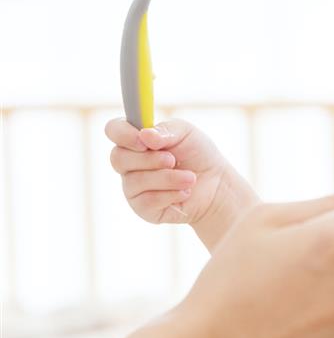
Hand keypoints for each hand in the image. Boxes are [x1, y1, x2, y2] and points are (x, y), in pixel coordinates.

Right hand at [104, 117, 257, 249]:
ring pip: (134, 181)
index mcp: (136, 139)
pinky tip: (184, 192)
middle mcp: (129, 163)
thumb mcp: (187, 133)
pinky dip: (171, 195)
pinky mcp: (142, 207)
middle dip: (149, 159)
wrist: (216, 184)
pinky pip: (146, 201)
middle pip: (118, 158)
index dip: (123, 134)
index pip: (114, 130)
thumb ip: (165, 130)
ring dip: (168, 178)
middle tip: (173, 160)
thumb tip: (144, 135)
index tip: (144, 140)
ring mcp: (132, 186)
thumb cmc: (198, 154)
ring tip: (190, 178)